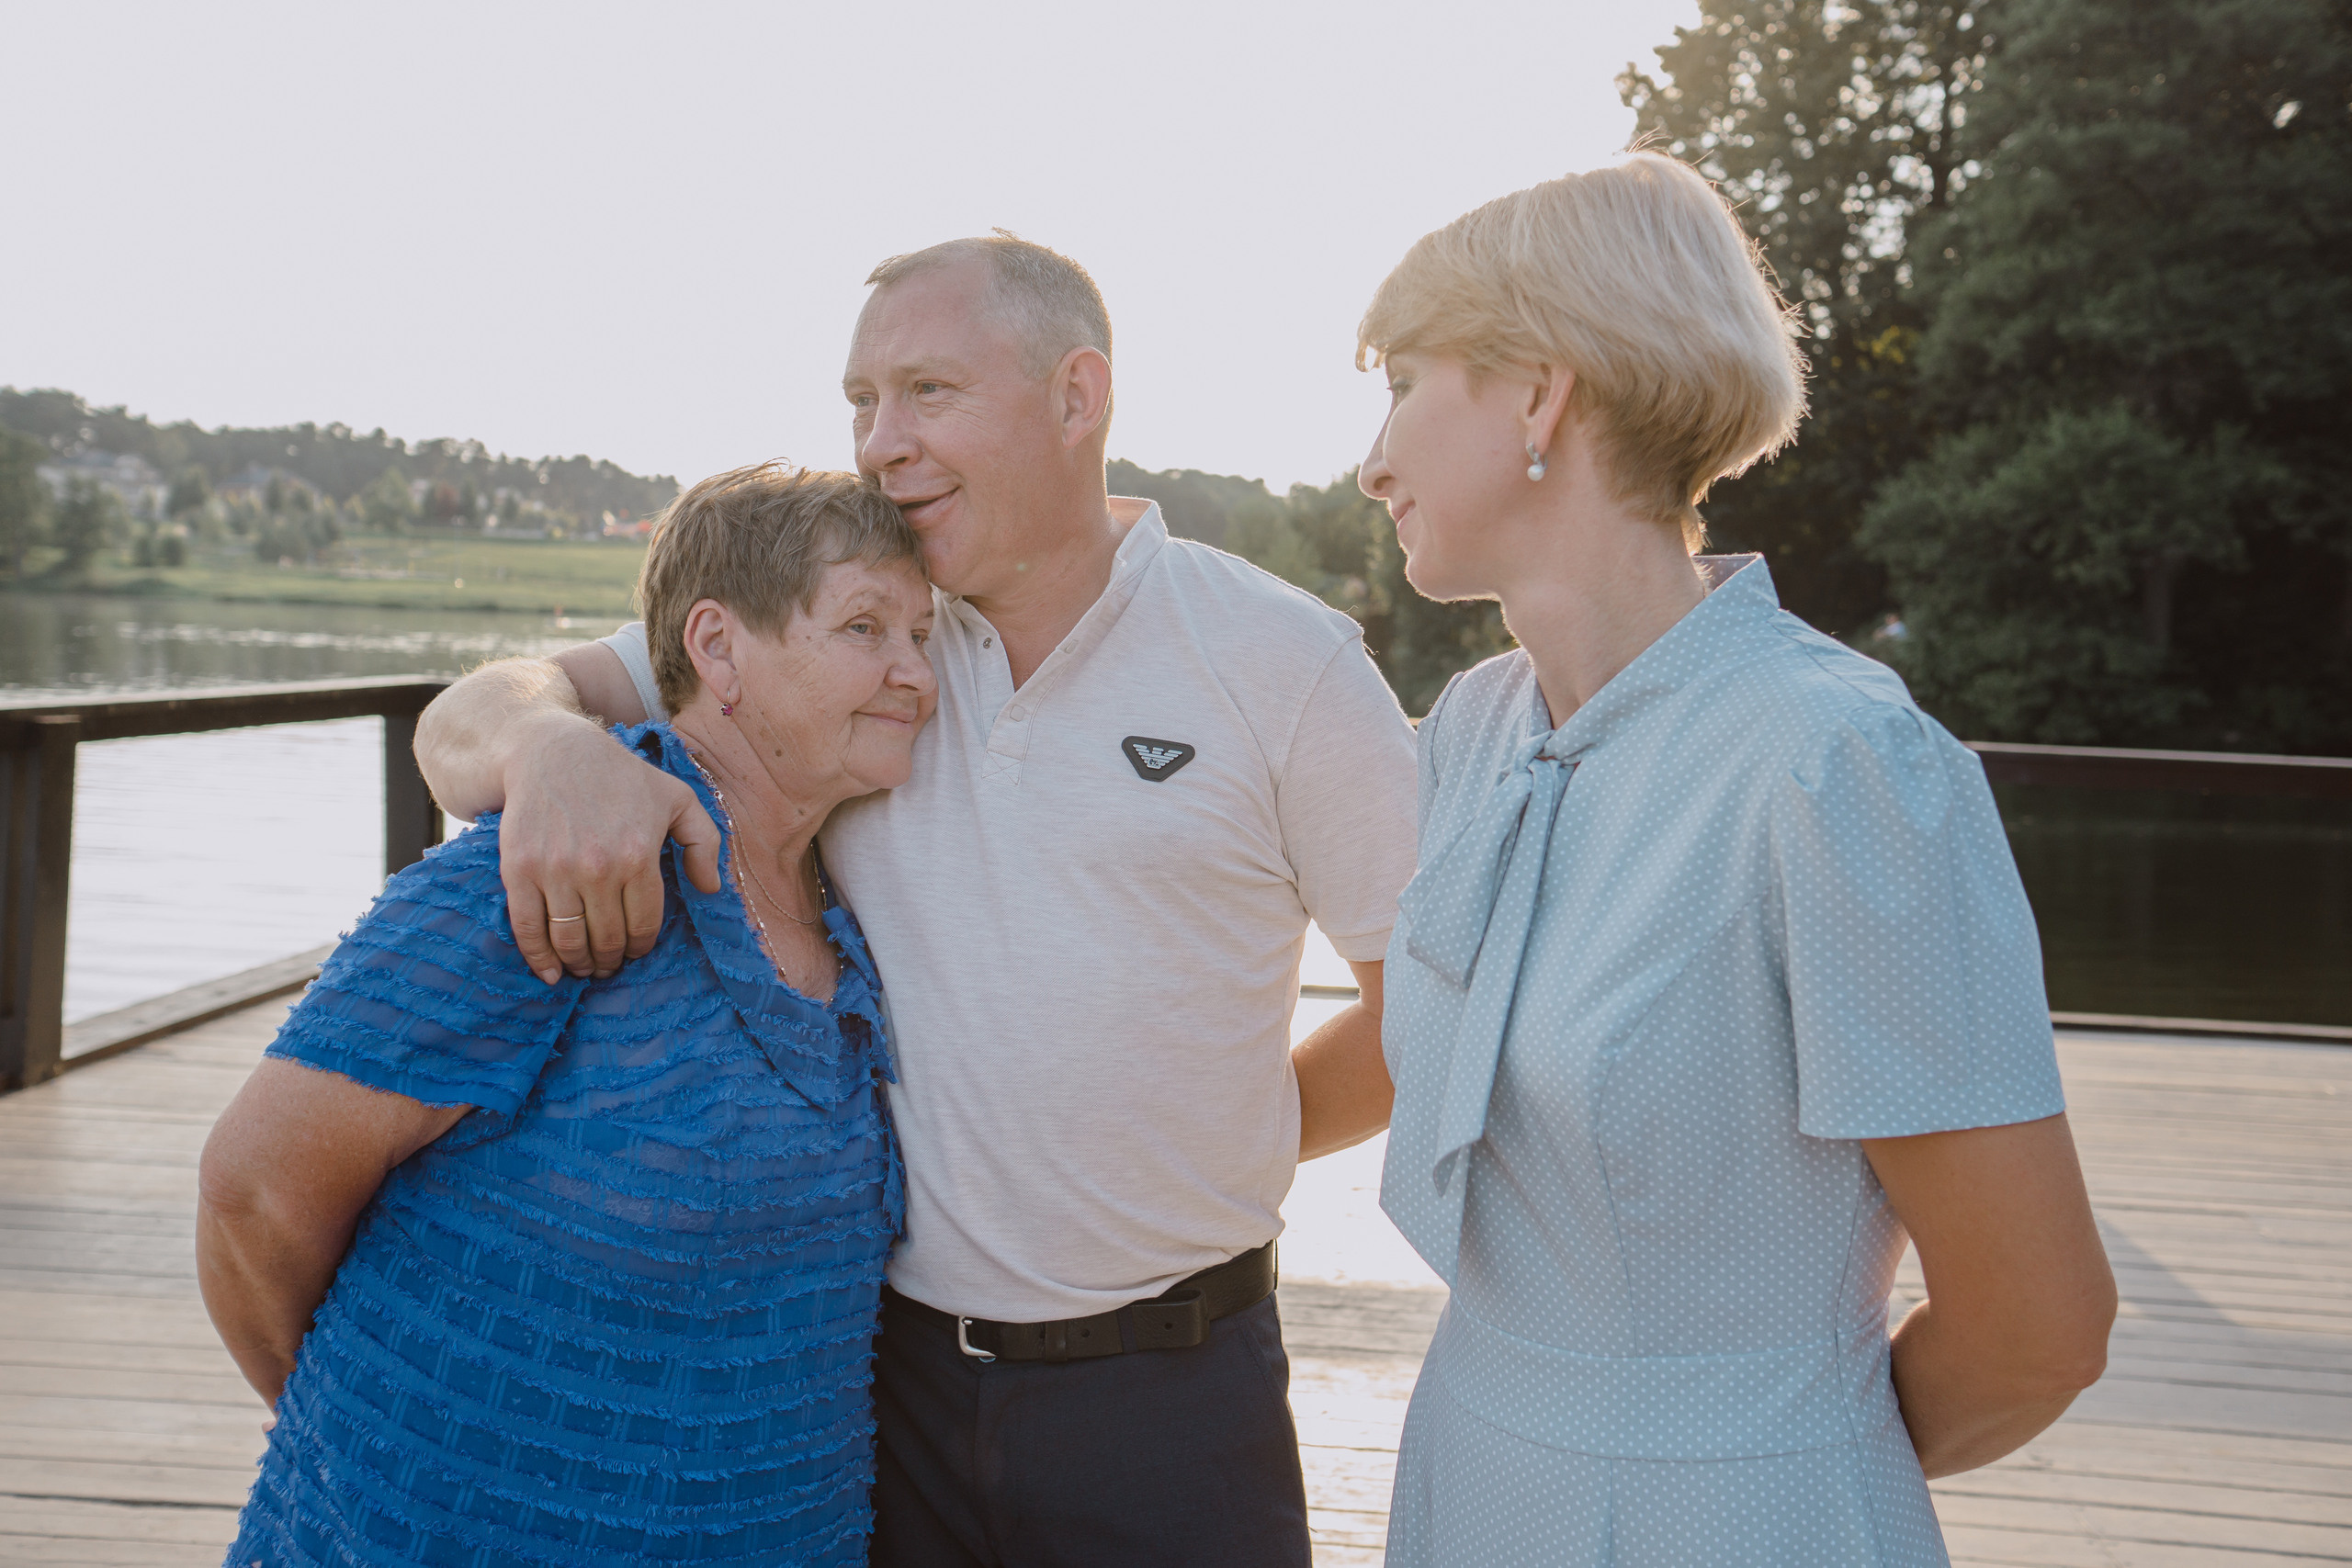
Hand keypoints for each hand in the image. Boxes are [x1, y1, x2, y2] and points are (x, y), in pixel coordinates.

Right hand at [497, 712, 721, 980]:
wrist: (553, 752)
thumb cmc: (622, 777)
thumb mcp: (677, 798)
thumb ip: (704, 842)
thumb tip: (711, 889)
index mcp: (639, 855)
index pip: (644, 924)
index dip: (641, 946)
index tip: (636, 951)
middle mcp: (598, 867)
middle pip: (607, 938)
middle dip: (611, 961)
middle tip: (610, 966)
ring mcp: (555, 870)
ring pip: (569, 939)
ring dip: (579, 964)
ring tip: (585, 968)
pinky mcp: (518, 869)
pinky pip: (527, 926)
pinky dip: (538, 957)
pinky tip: (550, 973)